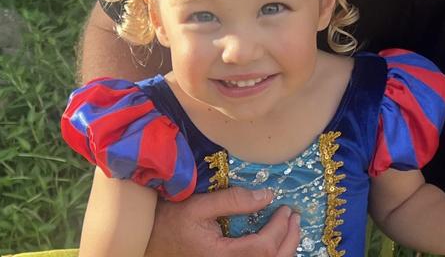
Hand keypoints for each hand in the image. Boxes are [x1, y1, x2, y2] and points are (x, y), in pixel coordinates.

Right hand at [145, 187, 300, 256]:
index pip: (263, 248)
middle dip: (289, 240)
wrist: (149, 241)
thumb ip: (233, 200)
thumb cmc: (170, 222)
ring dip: (284, 250)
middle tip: (295, 218)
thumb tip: (267, 195)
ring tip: (291, 229)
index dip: (280, 229)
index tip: (285, 208)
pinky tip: (275, 245)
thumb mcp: (199, 206)